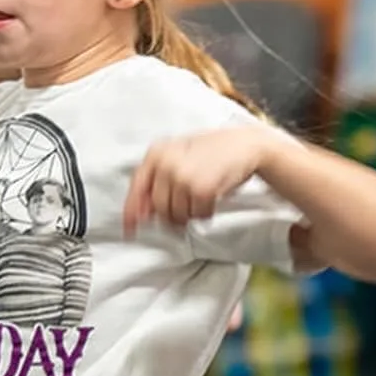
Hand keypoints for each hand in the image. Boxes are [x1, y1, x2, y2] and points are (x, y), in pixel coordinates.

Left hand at [124, 126, 275, 232]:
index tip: (129, 230)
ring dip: (191, 213)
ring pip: (177, 215)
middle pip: (159, 208)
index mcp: (156, 152)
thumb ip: (157, 181)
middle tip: (188, 207)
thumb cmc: (214, 151)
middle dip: (173, 215)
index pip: (137, 188)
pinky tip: (212, 198)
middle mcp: (165, 163)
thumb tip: (141, 213)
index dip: (131, 213)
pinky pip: (198, 215)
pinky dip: (206, 212)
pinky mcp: (201, 188)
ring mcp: (182, 176)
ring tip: (202, 197)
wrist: (246, 145)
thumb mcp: (179, 157)